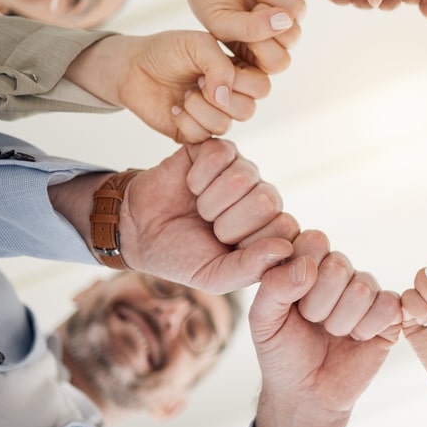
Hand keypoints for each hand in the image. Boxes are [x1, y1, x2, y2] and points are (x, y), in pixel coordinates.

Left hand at [113, 31, 269, 142]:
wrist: (133, 68)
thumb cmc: (168, 51)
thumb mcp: (198, 45)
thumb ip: (219, 66)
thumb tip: (224, 98)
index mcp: (240, 73)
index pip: (262, 87)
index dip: (240, 80)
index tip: (210, 66)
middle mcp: (232, 97)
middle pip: (248, 110)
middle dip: (218, 96)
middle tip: (197, 81)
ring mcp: (214, 116)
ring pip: (225, 125)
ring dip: (199, 108)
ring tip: (184, 94)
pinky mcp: (195, 133)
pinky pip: (202, 137)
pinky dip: (184, 120)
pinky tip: (174, 108)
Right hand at [118, 138, 299, 291]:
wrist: (140, 231)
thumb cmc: (181, 255)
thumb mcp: (214, 276)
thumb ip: (251, 268)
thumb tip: (285, 249)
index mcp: (271, 230)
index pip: (286, 229)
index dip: (251, 242)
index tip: (226, 248)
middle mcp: (263, 198)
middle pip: (267, 201)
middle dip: (228, 222)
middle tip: (210, 227)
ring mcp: (244, 171)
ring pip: (243, 177)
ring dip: (210, 201)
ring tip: (199, 208)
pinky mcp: (220, 150)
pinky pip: (220, 155)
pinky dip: (197, 177)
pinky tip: (191, 186)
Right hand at [186, 0, 309, 73]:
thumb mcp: (220, 21)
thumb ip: (248, 29)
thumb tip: (285, 21)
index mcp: (259, 54)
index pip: (279, 62)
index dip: (264, 42)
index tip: (243, 22)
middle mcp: (277, 36)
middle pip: (293, 37)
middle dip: (268, 15)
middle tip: (251, 5)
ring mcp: (288, 12)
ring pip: (299, 10)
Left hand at [251, 230, 400, 426]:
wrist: (306, 392)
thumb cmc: (283, 352)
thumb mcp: (263, 320)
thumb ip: (273, 287)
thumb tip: (306, 266)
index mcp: (309, 262)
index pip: (314, 241)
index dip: (301, 274)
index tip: (290, 302)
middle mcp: (340, 271)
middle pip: (338, 265)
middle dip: (318, 304)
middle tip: (311, 322)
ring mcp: (366, 291)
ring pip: (362, 289)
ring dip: (340, 322)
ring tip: (331, 334)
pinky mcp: (389, 314)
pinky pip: (388, 306)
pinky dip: (367, 329)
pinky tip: (356, 338)